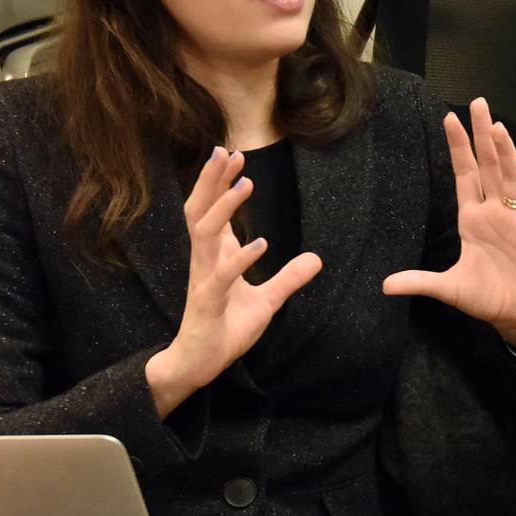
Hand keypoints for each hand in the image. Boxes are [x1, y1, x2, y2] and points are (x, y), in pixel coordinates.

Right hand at [145, 147, 323, 416]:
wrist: (199, 363)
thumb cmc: (225, 328)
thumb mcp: (266, 302)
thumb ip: (288, 279)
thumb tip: (316, 259)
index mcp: (215, 257)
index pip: (213, 211)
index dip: (220, 184)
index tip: (233, 156)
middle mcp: (205, 262)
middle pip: (201, 211)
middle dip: (212, 181)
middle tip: (225, 151)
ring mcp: (203, 280)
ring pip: (206, 235)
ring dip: (225, 208)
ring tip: (246, 183)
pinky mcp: (207, 303)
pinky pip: (222, 276)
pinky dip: (241, 258)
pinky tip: (260, 242)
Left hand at [383, 98, 515, 349]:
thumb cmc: (487, 298)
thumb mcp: (449, 289)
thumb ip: (420, 282)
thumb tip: (384, 285)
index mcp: (472, 220)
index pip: (464, 175)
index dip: (458, 148)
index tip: (450, 119)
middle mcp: (495, 213)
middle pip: (489, 166)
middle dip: (482, 136)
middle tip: (479, 104)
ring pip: (513, 179)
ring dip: (507, 153)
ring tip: (498, 127)